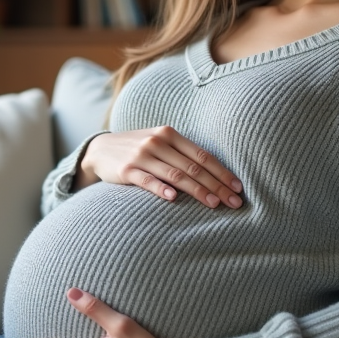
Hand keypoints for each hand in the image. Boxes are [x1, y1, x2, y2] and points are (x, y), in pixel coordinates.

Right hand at [77, 127, 243, 208]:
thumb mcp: (160, 144)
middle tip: (234, 202)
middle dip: (216, 185)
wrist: (100, 150)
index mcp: (170, 134)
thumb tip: (216, 175)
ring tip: (214, 203)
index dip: (222, 172)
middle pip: (193, 167)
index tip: (238, 188)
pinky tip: (173, 198)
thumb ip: (182, 154)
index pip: (203, 155)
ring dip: (197, 190)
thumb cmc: (138, 149)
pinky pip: (147, 180)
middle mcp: (158, 142)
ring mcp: (142, 155)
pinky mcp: (127, 170)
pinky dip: (161, 188)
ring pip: (175, 174)